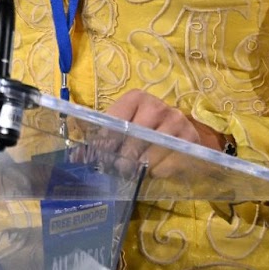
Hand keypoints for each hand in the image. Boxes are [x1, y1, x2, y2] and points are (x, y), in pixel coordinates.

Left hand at [103, 89, 225, 178]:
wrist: (177, 131)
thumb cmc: (143, 127)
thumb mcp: (123, 126)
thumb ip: (102, 138)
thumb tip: (77, 156)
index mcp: (136, 98)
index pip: (117, 119)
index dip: (107, 140)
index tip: (101, 156)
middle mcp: (158, 106)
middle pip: (137, 135)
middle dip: (125, 156)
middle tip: (119, 169)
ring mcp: (177, 121)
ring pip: (155, 149)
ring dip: (142, 164)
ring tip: (134, 171)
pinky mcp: (191, 139)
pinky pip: (172, 160)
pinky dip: (160, 170)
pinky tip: (153, 171)